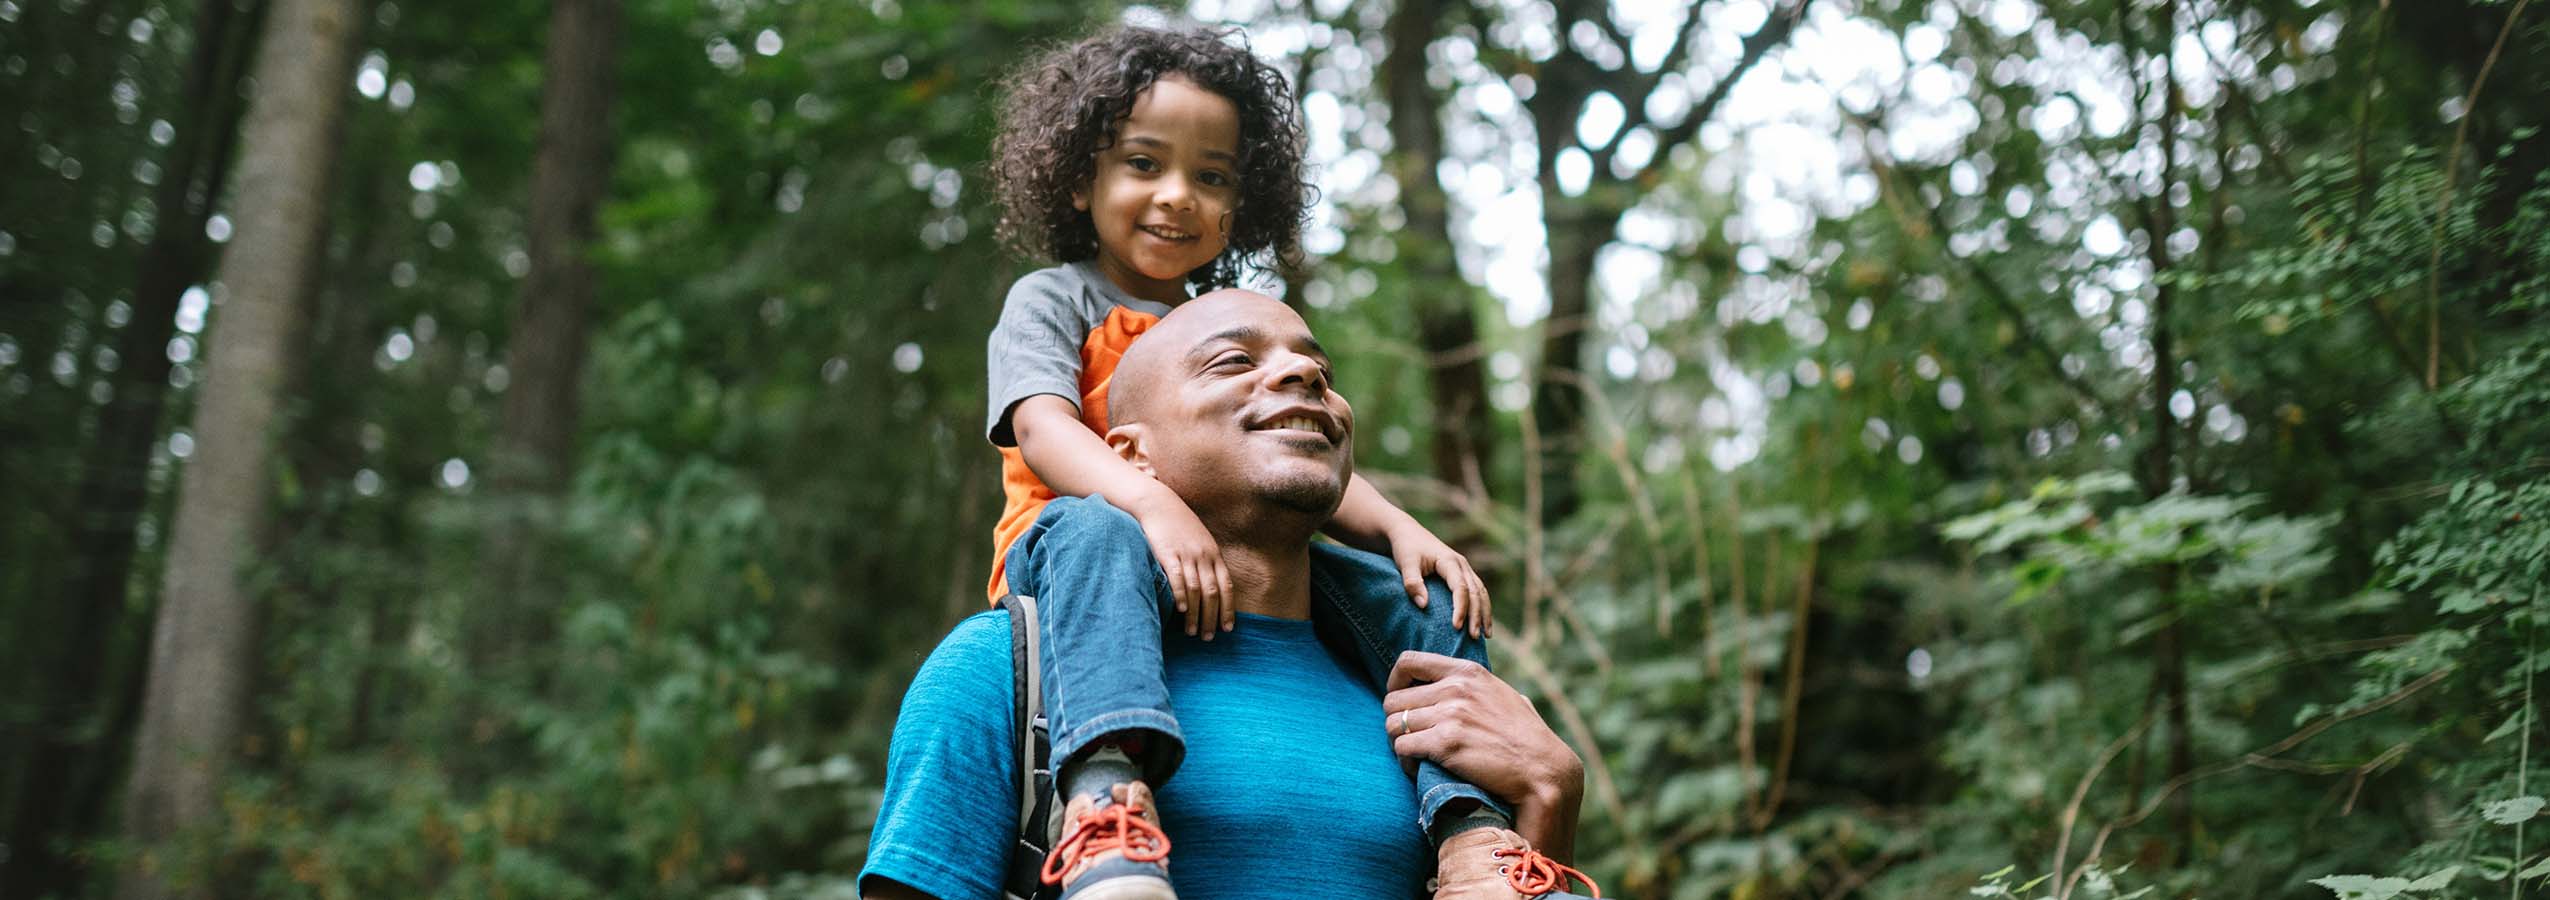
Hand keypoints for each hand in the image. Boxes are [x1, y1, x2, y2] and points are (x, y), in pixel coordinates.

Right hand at [1127, 487, 1232, 638]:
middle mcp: (1203, 556)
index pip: (1227, 587)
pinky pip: (1177, 578)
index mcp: (1214, 554)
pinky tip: (1181, 611)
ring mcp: (1186, 554)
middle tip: (1208, 638)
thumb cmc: (1178, 525)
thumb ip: (1206, 561)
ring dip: (1196, 615)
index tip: (1228, 629)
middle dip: (1212, 618)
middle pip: (1212, 593)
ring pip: (1196, 590)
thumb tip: (1210, 587)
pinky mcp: (1168, 553)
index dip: (1228, 609)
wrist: (1158, 503)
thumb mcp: (1200, 540)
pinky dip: (1180, 595)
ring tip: (1192, 632)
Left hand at [1382, 652, 1582, 856]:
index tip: (1401, 701)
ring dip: (1399, 744)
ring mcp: (1450, 715)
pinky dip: (1405, 763)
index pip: (1408, 661)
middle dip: (1396, 721)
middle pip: (1393, 700)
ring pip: (1393, 725)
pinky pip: (1402, 749)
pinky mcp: (1446, 744)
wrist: (1543, 769)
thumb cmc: (1525, 736)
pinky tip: (1419, 769)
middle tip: (1410, 738)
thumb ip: (1473, 686)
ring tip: (1415, 756)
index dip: (1394, 682)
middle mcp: (1456, 688)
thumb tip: (1451, 684)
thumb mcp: (1501, 694)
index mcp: (1467, 672)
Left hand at [1387, 522, 1491, 637]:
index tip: (1456, 627)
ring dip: (1484, 613)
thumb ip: (1413, 583)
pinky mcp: (1461, 573)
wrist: (1406, 532)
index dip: (1460, 608)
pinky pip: (1477, 591)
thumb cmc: (1405, 548)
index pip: (1460, 587)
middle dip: (1477, 615)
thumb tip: (1424, 605)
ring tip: (1486, 635)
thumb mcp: (1405, 563)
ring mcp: (1464, 568)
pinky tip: (1482, 622)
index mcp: (1449, 561)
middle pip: (1476, 592)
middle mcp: (1461, 564)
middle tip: (1474, 637)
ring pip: (1481, 592)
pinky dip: (1482, 607)